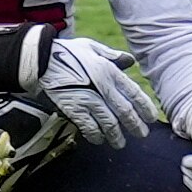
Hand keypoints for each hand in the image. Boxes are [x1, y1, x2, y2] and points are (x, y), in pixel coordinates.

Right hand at [39, 36, 154, 147]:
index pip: (134, 92)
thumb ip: (112, 56)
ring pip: (109, 122)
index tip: (152, 118)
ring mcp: (87, 99)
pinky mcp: (73, 109)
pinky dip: (95, 135)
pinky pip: (88, 126)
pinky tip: (99, 140)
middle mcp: (102, 87)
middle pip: (124, 111)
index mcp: (109, 71)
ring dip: (116, 135)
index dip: (145, 107)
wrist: (39, 61)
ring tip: (120, 143)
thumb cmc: (66, 52)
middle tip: (142, 135)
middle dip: (135, 125)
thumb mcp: (92, 48)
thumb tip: (130, 61)